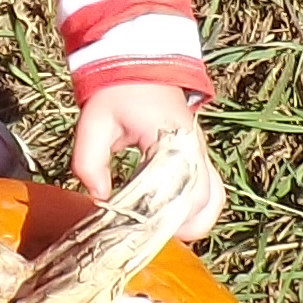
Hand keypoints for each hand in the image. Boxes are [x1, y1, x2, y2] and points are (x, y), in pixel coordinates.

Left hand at [73, 83, 221, 238]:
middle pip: (203, 201)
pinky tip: (172, 222)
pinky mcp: (199, 157)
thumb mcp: (93, 124)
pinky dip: (198, 212)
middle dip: (179, 226)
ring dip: (194, 222)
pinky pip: (211, 192)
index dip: (161, 216)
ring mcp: (201, 153)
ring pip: (214, 200)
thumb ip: (89, 161)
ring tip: (164, 234)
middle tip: (149, 238)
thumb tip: (99, 198)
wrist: (139, 64)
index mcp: (171, 140)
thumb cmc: (116, 93)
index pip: (177, 189)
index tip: (139, 230)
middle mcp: (194, 149)